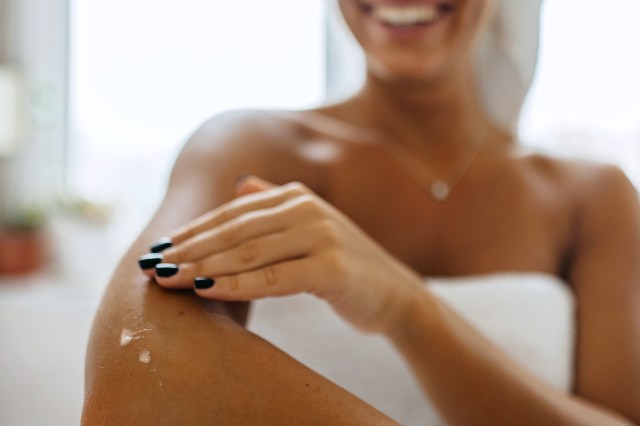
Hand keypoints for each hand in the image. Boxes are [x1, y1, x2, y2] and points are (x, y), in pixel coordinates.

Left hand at [141, 176, 423, 333]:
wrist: (395, 294)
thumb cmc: (345, 266)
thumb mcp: (311, 228)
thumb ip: (275, 203)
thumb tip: (241, 183)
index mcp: (297, 196)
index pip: (234, 212)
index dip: (195, 230)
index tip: (161, 248)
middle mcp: (307, 208)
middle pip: (235, 230)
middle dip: (189, 249)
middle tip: (152, 266)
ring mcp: (321, 235)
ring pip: (248, 253)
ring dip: (203, 266)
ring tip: (169, 280)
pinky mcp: (330, 267)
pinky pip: (273, 278)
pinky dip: (236, 284)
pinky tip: (206, 290)